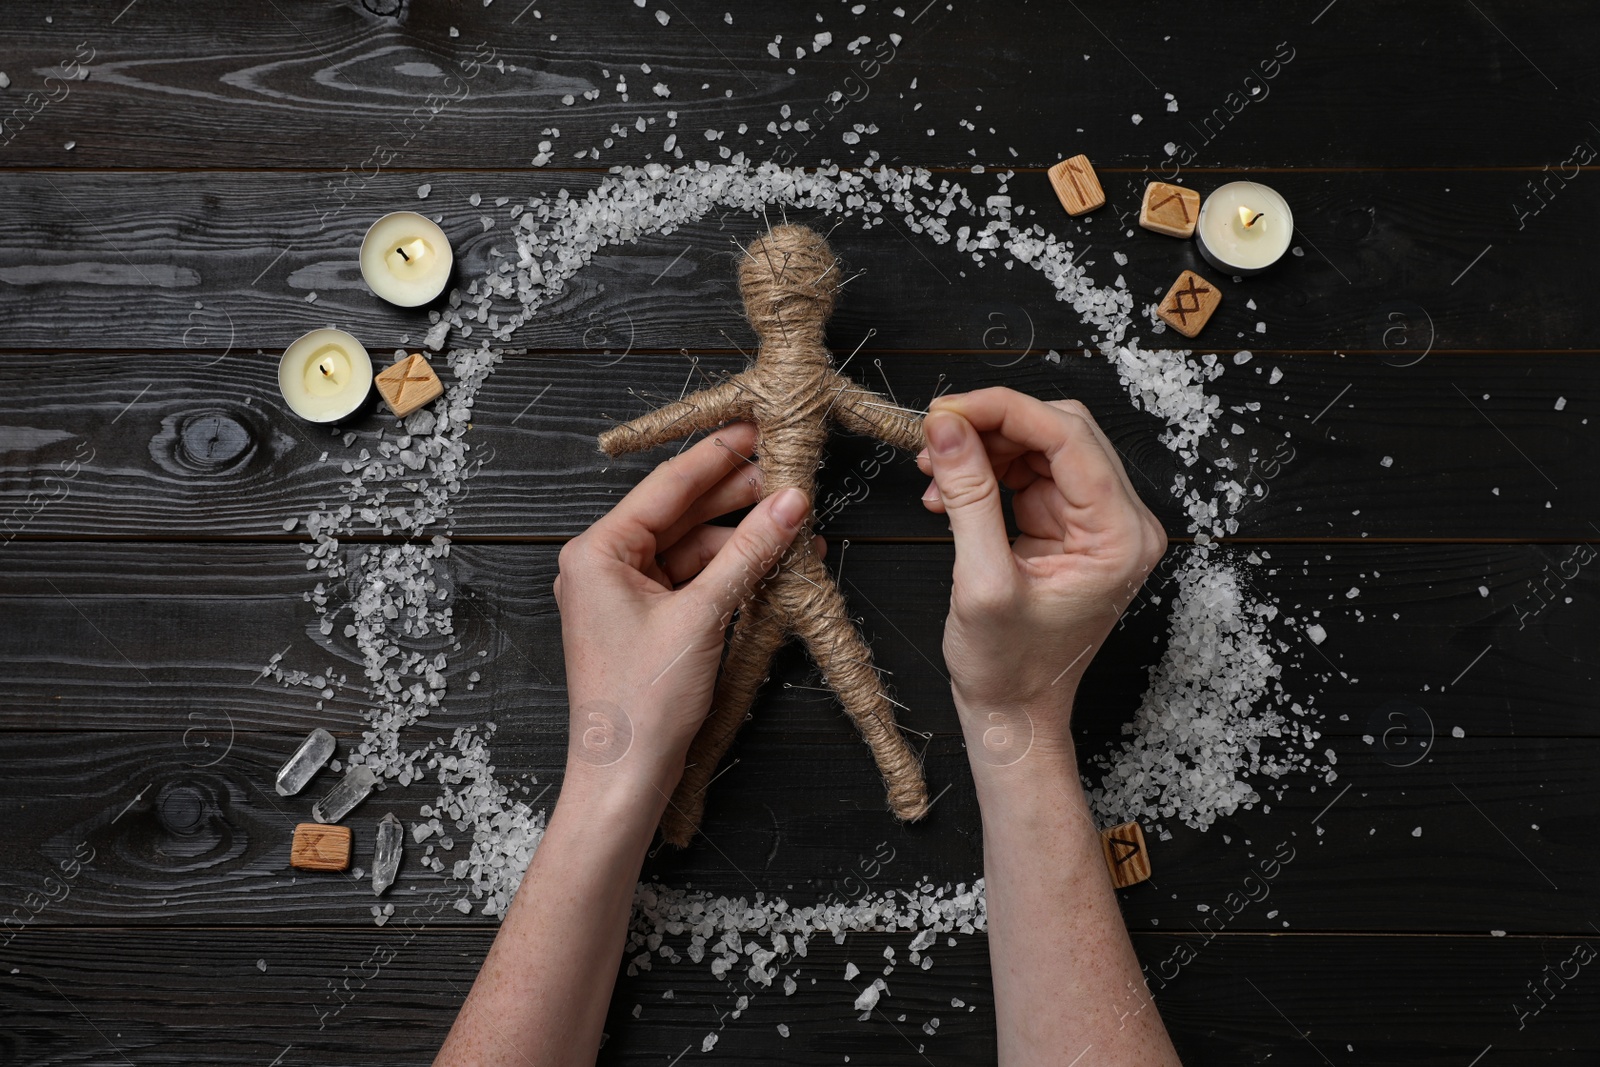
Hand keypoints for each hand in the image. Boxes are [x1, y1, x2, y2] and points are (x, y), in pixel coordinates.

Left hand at [553, 422, 814, 795]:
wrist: (624, 779)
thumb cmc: (642, 704)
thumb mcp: (703, 617)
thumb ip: (749, 553)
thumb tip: (791, 504)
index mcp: (597, 551)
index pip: (667, 485)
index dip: (718, 456)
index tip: (758, 429)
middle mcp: (603, 565)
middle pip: (682, 513)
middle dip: (738, 498)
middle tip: (791, 474)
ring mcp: (624, 594)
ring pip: (693, 547)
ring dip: (743, 539)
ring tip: (796, 527)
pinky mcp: (647, 620)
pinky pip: (694, 580)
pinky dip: (732, 572)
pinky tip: (775, 562)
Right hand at [916, 388, 1166, 758]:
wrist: (1014, 713)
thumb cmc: (1007, 668)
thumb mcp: (981, 582)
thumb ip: (969, 496)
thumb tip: (946, 426)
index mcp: (1120, 536)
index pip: (1067, 436)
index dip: (1003, 410)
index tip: (945, 409)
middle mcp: (1122, 522)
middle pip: (1059, 431)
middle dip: (992, 424)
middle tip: (934, 434)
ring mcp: (1097, 523)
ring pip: (1041, 445)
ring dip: (984, 447)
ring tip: (934, 472)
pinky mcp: (1070, 527)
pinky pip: (1030, 472)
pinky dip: (987, 471)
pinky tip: (949, 492)